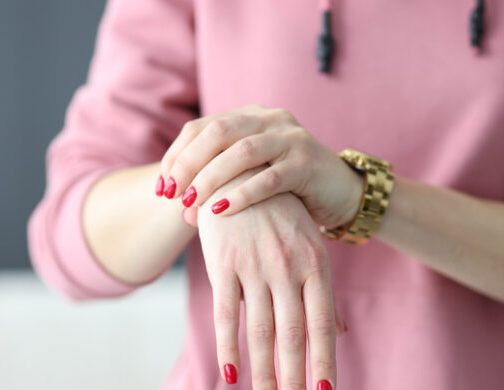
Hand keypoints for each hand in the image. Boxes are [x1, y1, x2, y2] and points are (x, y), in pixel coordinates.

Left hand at [156, 105, 362, 227]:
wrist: (342, 195)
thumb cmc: (288, 190)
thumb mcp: (251, 175)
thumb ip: (219, 178)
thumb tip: (175, 202)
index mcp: (251, 117)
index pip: (202, 128)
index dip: (176, 156)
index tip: (161, 189)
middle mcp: (270, 120)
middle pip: (218, 132)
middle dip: (189, 164)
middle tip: (172, 195)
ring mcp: (291, 139)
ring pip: (242, 151)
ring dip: (211, 178)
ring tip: (192, 203)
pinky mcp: (307, 162)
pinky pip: (270, 177)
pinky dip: (243, 194)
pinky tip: (222, 211)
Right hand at [197, 169, 345, 388]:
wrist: (241, 171)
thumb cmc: (281, 217)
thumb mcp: (310, 247)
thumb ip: (321, 293)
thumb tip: (341, 335)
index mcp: (316, 264)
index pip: (323, 325)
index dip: (324, 363)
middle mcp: (289, 268)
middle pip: (293, 336)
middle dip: (294, 378)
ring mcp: (255, 266)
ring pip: (261, 332)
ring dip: (264, 372)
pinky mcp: (223, 263)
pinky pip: (227, 313)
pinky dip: (228, 347)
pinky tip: (231, 374)